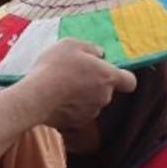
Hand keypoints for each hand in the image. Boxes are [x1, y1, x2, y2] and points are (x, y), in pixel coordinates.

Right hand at [19, 39, 136, 130]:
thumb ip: (91, 48)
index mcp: (108, 77)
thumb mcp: (72, 44)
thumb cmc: (56, 66)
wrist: (37, 96)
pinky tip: (54, 97)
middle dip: (94, 82)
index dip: (123, 77)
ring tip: (61, 85)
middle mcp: (104, 97)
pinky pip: (76, 112)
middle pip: (106, 90)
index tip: (110, 71)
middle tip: (74, 72)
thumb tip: (99, 54)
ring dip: (81, 95)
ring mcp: (90, 112)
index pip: (130, 81)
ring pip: (91, 102)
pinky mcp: (75, 123)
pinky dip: (70, 106)